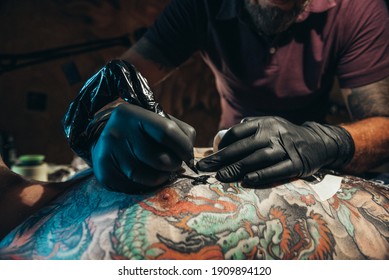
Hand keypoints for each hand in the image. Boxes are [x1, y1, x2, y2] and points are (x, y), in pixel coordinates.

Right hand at [91, 103, 194, 192]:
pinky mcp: (104, 174)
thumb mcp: (157, 121)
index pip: (166, 131)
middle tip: (173, 164)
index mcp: (132, 113)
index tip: (188, 155)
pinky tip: (145, 177)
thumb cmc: (140, 132)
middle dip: (174, 165)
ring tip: (161, 171)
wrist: (103, 140)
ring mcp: (107, 154)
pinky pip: (136, 188)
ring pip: (149, 177)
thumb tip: (189, 156)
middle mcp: (116, 131)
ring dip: (162, 178)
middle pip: (160, 159)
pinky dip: (147, 186)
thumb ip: (179, 132)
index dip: (184, 147)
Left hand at [197, 117, 353, 185]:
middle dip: (222, 158)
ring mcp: (286, 149)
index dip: (223, 143)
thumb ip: (249, 127)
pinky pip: (278, 170)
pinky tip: (247, 180)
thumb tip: (223, 137)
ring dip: (238, 167)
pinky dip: (262, 175)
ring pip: (258, 158)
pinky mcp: (297, 164)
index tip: (212, 155)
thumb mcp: (269, 125)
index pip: (238, 131)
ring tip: (221, 176)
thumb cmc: (285, 135)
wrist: (319, 141)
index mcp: (265, 123)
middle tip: (205, 167)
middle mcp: (274, 134)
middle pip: (244, 147)